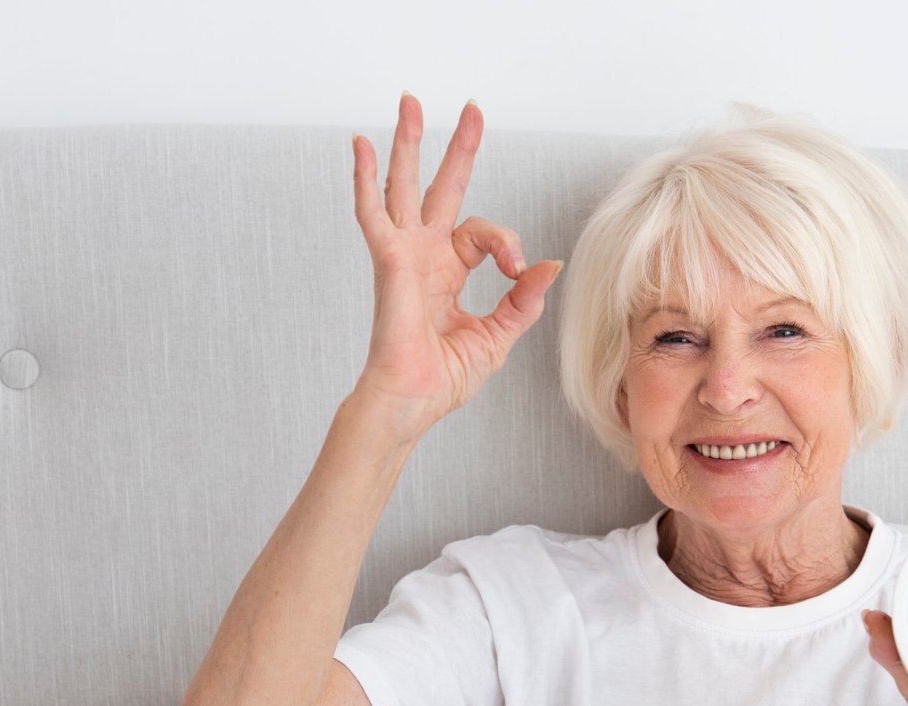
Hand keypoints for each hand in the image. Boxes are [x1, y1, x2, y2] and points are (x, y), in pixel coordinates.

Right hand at [351, 93, 563, 435]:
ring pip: (404, 186)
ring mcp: (403, 255)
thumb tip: (548, 266)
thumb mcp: (497, 334)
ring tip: (410, 101)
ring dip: (408, 143)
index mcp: (447, 273)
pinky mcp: (389, 261)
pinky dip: (364, 177)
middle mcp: (423, 257)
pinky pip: (372, 211)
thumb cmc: (443, 378)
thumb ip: (522, 300)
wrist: (413, 401)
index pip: (481, 233)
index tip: (519, 271)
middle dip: (457, 149)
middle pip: (441, 188)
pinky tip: (359, 144)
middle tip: (473, 110)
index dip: (508, 245)